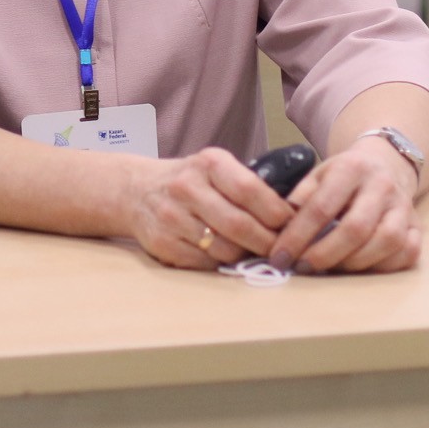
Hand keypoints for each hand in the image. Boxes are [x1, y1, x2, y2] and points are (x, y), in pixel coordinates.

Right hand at [124, 148, 293, 269]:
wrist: (135, 190)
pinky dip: (221, 263)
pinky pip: (205, 262)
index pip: (250, 191)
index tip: (293, 226)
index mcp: (208, 164)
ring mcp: (172, 217)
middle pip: (239, 225)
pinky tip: (224, 254)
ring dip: (245, 256)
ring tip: (253, 252)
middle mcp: (187, 187)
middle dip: (267, 243)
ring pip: (224, 249)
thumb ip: (247, 186)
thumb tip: (292, 219)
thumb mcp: (215, 169)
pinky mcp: (163, 243)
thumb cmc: (188, 181)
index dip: (277, 213)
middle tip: (282, 250)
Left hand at [266, 136, 420, 274]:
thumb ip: (299, 198)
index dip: (298, 235)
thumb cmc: (343, 176)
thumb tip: (277, 230)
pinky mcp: (418, 227)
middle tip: (302, 267)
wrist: (384, 165)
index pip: (322, 206)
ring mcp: (404, 207)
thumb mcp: (317, 175)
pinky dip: (382, 266)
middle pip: (356, 228)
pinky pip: (407, 253)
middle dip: (325, 254)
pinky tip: (360, 267)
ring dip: (354, 263)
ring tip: (330, 269)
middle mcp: (382, 186)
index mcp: (351, 168)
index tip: (280, 255)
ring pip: (386, 242)